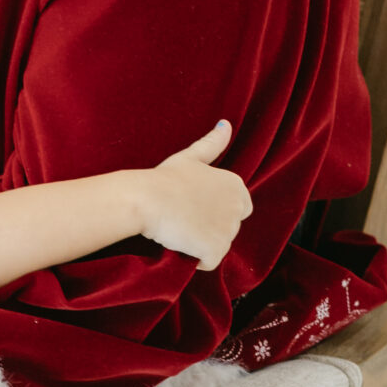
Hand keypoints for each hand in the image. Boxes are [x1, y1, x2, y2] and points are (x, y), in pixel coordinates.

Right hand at [134, 120, 253, 269]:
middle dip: (209, 228)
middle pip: (228, 229)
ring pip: (219, 246)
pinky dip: (196, 260)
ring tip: (180, 230)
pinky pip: (210, 262)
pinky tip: (181, 245)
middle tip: (183, 218)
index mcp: (236, 185)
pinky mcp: (216, 249)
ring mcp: (229, 229)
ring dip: (201, 244)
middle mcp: (238, 206)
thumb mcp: (190, 157)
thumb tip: (226, 124)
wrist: (147, 199)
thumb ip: (212, 143)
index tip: (192, 207)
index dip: (215, 211)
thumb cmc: (165, 178)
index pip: (239, 208)